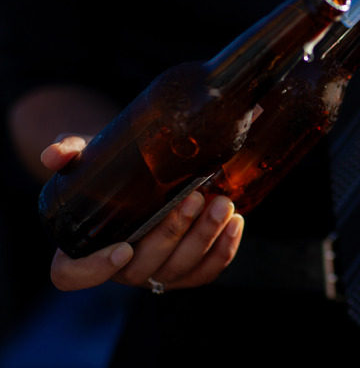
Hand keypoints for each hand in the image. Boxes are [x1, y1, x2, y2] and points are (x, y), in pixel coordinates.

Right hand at [42, 135, 244, 291]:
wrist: (141, 172)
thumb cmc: (110, 169)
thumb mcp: (87, 156)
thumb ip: (68, 153)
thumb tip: (54, 155)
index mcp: (80, 248)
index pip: (73, 276)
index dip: (95, 270)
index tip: (122, 246)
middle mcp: (118, 268)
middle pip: (142, 267)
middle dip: (172, 234)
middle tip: (193, 198)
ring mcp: (154, 273)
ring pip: (180, 269)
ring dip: (205, 237)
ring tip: (222, 203)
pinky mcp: (186, 272)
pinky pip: (206, 272)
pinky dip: (224, 250)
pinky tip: (236, 222)